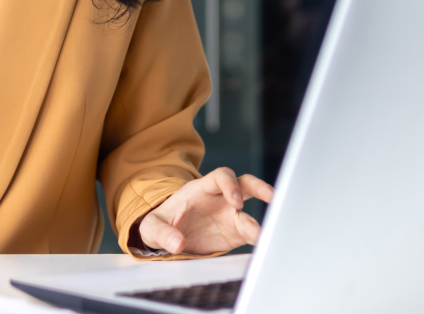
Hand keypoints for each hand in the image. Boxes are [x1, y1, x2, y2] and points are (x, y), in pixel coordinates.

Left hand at [136, 167, 273, 255]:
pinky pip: (250, 234)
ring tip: (264, 236)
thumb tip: (177, 243)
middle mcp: (220, 199)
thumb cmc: (161, 223)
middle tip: (271, 198)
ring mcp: (229, 216)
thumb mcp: (153, 226)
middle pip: (246, 184)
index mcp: (201, 190)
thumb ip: (163, 233)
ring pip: (251, 213)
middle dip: (260, 188)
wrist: (167, 236)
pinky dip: (258, 239)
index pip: (221, 176)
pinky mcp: (233, 233)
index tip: (236, 202)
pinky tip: (263, 246)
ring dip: (259, 223)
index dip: (231, 185)